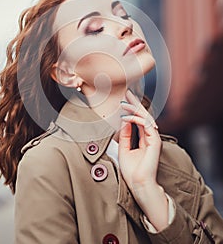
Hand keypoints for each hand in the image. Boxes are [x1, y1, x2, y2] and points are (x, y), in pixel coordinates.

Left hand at [118, 90, 167, 231]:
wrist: (138, 184)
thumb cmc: (132, 171)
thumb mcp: (124, 148)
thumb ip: (125, 134)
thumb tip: (124, 120)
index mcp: (144, 139)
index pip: (139, 119)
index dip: (132, 109)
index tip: (124, 100)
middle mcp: (150, 137)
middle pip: (144, 115)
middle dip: (135, 103)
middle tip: (127, 92)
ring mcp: (154, 138)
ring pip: (146, 117)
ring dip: (134, 109)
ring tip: (123, 102)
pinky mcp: (155, 141)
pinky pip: (146, 125)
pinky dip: (135, 119)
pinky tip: (126, 117)